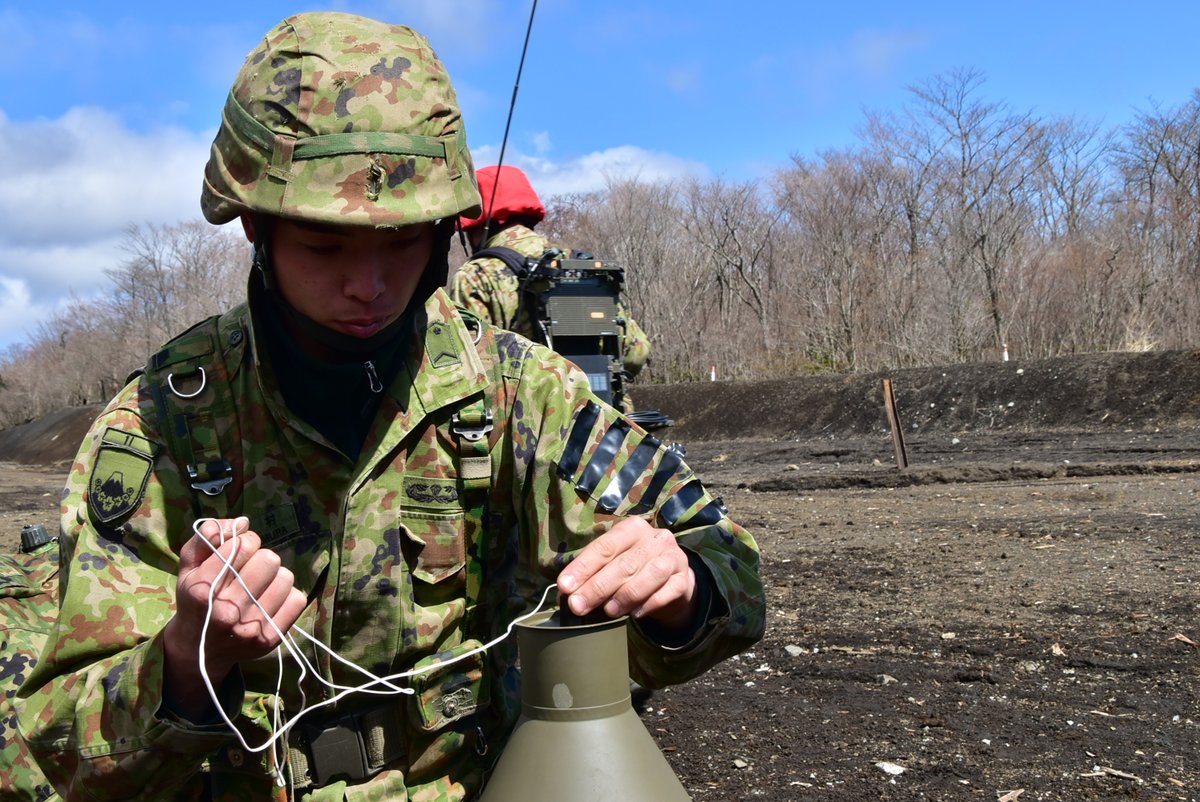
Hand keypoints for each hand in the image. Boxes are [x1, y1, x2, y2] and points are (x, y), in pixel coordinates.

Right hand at [162, 517, 306, 719]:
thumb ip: (205, 538)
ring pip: (286, 577)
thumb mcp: (188, 568)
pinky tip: (269, 600)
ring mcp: (250, 628)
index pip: (242, 545)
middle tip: (250, 568)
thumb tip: (241, 522)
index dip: (244, 540)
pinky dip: (287, 596)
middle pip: (269, 559)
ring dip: (275, 577)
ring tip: (259, 586)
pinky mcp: (270, 639)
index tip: (239, 550)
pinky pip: (298, 599)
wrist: (199, 650)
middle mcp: (226, 611)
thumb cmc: (195, 600)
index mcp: (203, 590)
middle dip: (260, 557)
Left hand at [556, 517, 696, 630]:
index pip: (605, 547)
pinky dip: (648, 604)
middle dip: (597, 587)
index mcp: (632, 528)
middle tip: (578, 606)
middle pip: (624, 564)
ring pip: (647, 577)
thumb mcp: (613, 562)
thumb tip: (566, 592)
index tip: (565, 586)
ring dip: (624, 596)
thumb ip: (592, 573)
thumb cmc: (634, 568)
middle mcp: (655, 538)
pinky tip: (634, 613)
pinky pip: (666, 593)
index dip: (584, 567)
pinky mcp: (684, 579)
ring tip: (608, 611)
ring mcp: (673, 558)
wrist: (671, 579)